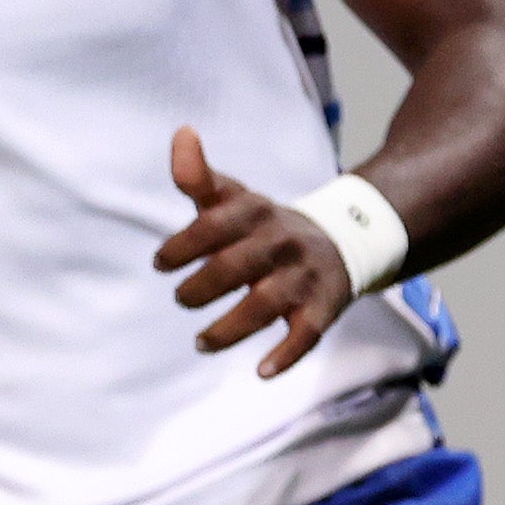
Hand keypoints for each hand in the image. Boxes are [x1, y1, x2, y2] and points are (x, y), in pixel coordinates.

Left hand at [155, 125, 347, 376]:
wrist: (342, 239)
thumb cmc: (265, 225)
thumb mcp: (234, 197)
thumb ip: (199, 176)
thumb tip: (181, 132)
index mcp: (255, 212)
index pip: (214, 224)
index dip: (184, 244)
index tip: (161, 263)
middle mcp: (282, 242)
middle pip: (235, 267)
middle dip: (201, 288)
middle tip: (181, 299)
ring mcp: (304, 276)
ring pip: (265, 304)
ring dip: (229, 328)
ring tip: (201, 342)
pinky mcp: (323, 307)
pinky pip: (307, 333)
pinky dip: (287, 355)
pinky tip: (262, 372)